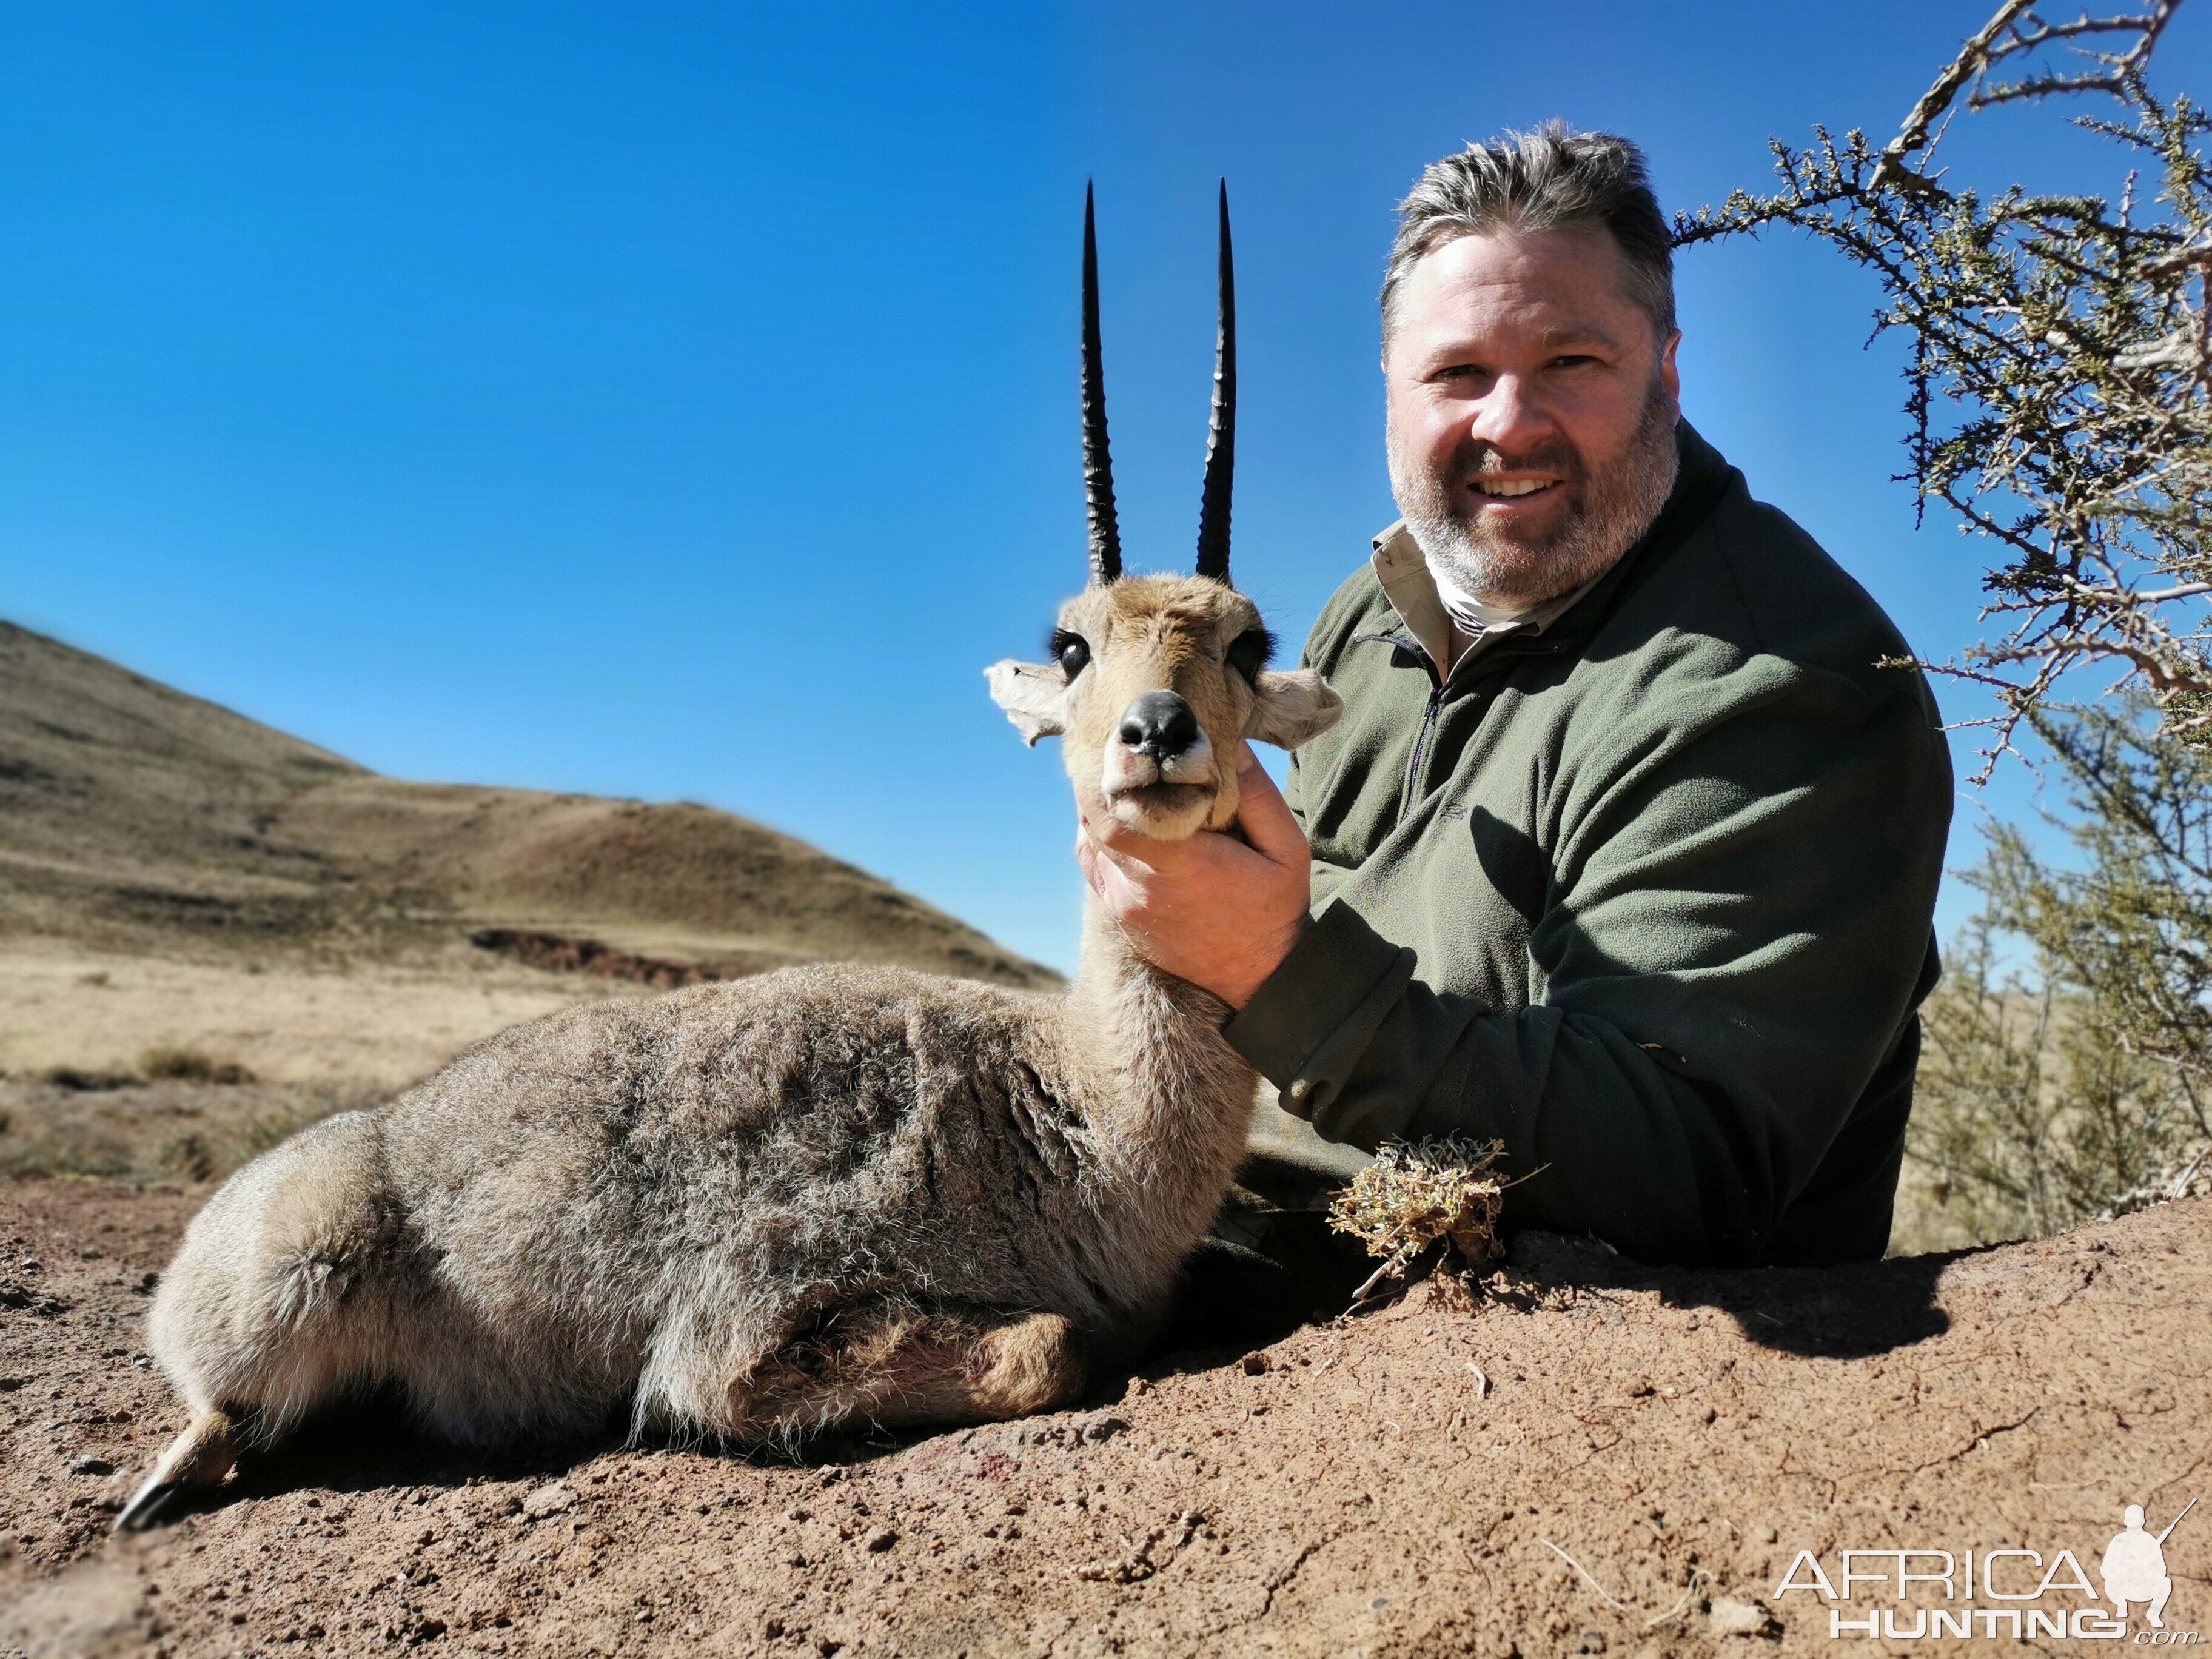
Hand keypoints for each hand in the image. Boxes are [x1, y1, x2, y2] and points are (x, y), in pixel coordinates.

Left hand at [1075, 745, 1310, 1008]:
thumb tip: (1228, 741)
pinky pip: (1092, 862)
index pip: (1116, 818)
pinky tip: (1122, 815)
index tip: (1124, 743)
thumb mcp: (1287, 851)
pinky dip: (1097, 834)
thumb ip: (1258, 796)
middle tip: (1124, 749)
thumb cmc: (1274, 910)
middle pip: (1095, 821)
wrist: (1255, 978)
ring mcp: (1125, 903)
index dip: (1107, 777)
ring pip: (1090, 838)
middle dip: (1102, 779)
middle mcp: (1143, 886)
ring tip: (1126, 776)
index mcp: (1183, 866)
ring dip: (1101, 804)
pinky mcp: (1120, 912)